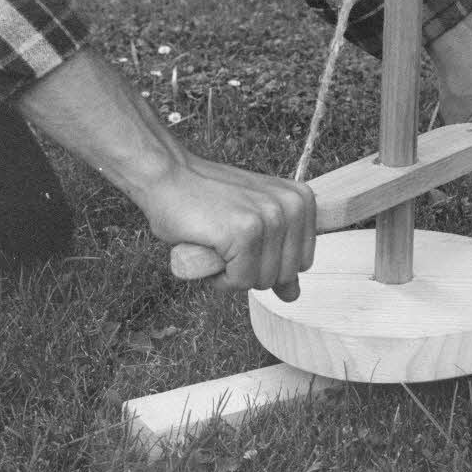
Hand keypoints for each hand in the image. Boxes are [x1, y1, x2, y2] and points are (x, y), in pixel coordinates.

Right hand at [138, 152, 315, 297]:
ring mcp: (270, 218)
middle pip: (284, 275)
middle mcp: (293, 206)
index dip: (269, 263)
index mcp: (302, 201)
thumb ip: (277, 256)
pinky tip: (209, 248)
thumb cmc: (206, 200)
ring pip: (262, 280)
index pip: (302, 262)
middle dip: (252, 271)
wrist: (169, 176)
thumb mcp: (253, 224)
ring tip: (217, 242)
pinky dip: (219, 277)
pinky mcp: (246, 231)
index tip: (245, 240)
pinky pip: (240, 280)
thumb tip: (293, 294)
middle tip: (227, 241)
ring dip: (233, 274)